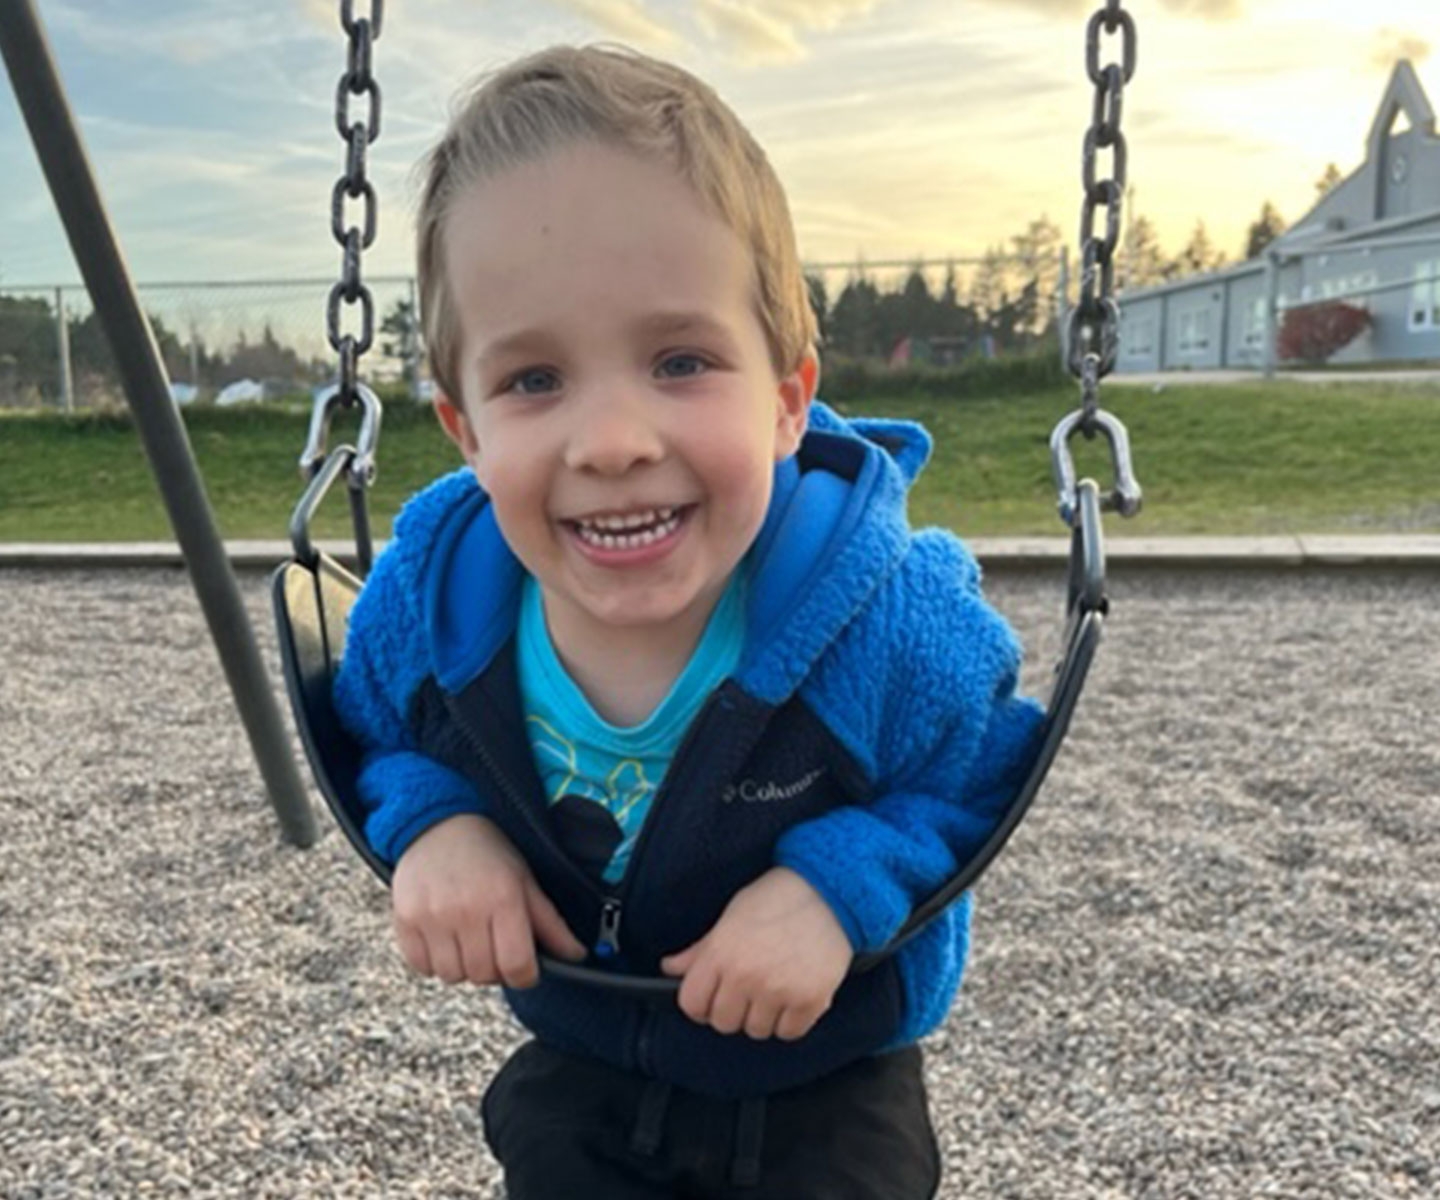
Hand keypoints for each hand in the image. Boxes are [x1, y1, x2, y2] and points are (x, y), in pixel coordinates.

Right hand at [391, 814, 585, 988]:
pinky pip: (421, 967)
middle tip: (494, 944)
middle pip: (483, 975)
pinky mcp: (404, 919)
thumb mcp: (525, 881)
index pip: (517, 966)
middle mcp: (466, 910)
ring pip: (452, 975)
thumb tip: (577, 957)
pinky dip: (434, 961)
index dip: (525, 975)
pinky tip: (444, 937)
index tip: (524, 967)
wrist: (440, 823)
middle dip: (494, 968)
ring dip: (464, 966)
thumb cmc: (489, 853)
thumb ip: (550, 924)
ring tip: (468, 938)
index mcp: (503, 898)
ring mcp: (431, 916)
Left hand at [660, 867, 852, 1040]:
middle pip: (724, 1022)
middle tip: (748, 990)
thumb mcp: (731, 916)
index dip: (700, 1004)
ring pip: (757, 1030)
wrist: (830, 890)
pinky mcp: (810, 1000)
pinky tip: (794, 996)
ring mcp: (778, 991)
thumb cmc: (778, 897)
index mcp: (720, 953)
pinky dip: (791, 1021)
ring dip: (763, 1016)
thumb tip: (670, 968)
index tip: (712, 998)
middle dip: (733, 1010)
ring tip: (775, 988)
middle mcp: (746, 976)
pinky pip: (789, 1032)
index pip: (692, 1004)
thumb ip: (701, 949)